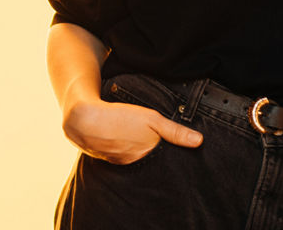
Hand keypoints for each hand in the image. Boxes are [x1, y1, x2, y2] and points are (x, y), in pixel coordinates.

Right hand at [62, 98, 202, 163]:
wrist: (83, 119)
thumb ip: (175, 131)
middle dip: (152, 158)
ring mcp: (116, 161)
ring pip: (132, 160)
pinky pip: (118, 156)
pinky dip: (121, 149)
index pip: (162, 163)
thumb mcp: (151, 119)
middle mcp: (131, 164)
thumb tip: (199, 142)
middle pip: (147, 163)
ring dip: (135, 152)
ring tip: (136, 140)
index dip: (168, 160)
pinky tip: (120, 139)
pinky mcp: (104, 157)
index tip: (176, 159)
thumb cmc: (119, 118)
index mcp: (144, 157)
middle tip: (152, 144)